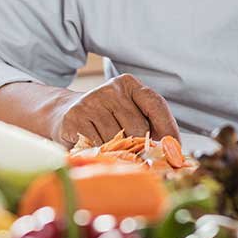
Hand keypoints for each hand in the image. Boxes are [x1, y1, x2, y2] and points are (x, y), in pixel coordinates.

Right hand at [53, 74, 178, 146]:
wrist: (63, 114)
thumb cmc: (105, 119)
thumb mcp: (128, 114)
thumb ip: (150, 126)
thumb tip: (172, 149)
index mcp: (128, 84)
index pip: (155, 103)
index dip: (167, 127)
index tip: (174, 148)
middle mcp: (110, 89)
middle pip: (138, 127)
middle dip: (139, 145)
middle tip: (132, 151)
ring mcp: (91, 102)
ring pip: (118, 140)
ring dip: (118, 151)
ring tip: (110, 147)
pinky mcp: (75, 117)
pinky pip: (99, 146)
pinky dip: (100, 153)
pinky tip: (94, 147)